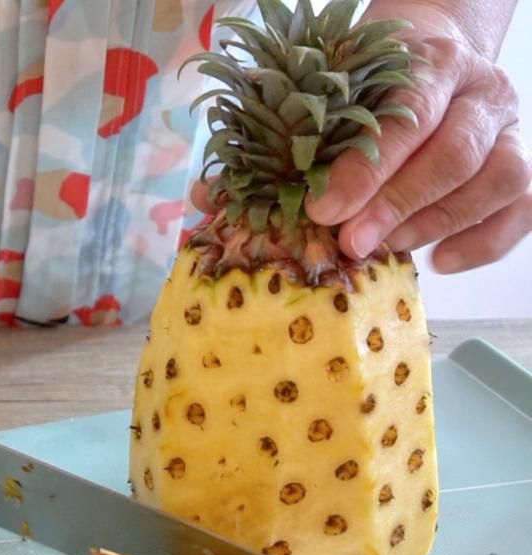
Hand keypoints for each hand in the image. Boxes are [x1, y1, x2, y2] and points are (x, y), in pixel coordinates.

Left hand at [306, 1, 531, 273]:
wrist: (432, 67)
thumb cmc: (378, 89)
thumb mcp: (348, 96)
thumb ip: (323, 143)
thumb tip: (278, 208)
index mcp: (435, 63)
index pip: (406, 117)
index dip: (364, 172)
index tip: (323, 211)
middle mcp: (482, 92)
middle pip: (454, 155)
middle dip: (397, 207)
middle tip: (353, 242)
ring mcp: (510, 130)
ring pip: (497, 182)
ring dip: (435, 225)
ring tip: (389, 246)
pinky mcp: (522, 166)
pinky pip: (522, 210)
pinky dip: (483, 244)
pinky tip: (439, 261)